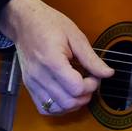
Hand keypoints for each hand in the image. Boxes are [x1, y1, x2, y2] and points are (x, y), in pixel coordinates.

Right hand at [0, 0, 112, 114]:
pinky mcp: (29, 86)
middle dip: (85, 96)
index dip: (91, 85)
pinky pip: (45, 108)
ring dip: (73, 104)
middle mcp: (40, 75)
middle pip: (68, 101)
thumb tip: (108, 73)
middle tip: (88, 82)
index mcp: (52, 60)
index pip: (76, 88)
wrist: (23, 22)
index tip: (94, 75)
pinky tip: (65, 95)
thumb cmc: (48, 23)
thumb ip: (91, 58)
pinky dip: (59, 107)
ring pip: (57, 109)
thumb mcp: (74, 35)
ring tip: (78, 89)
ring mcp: (32, 82)